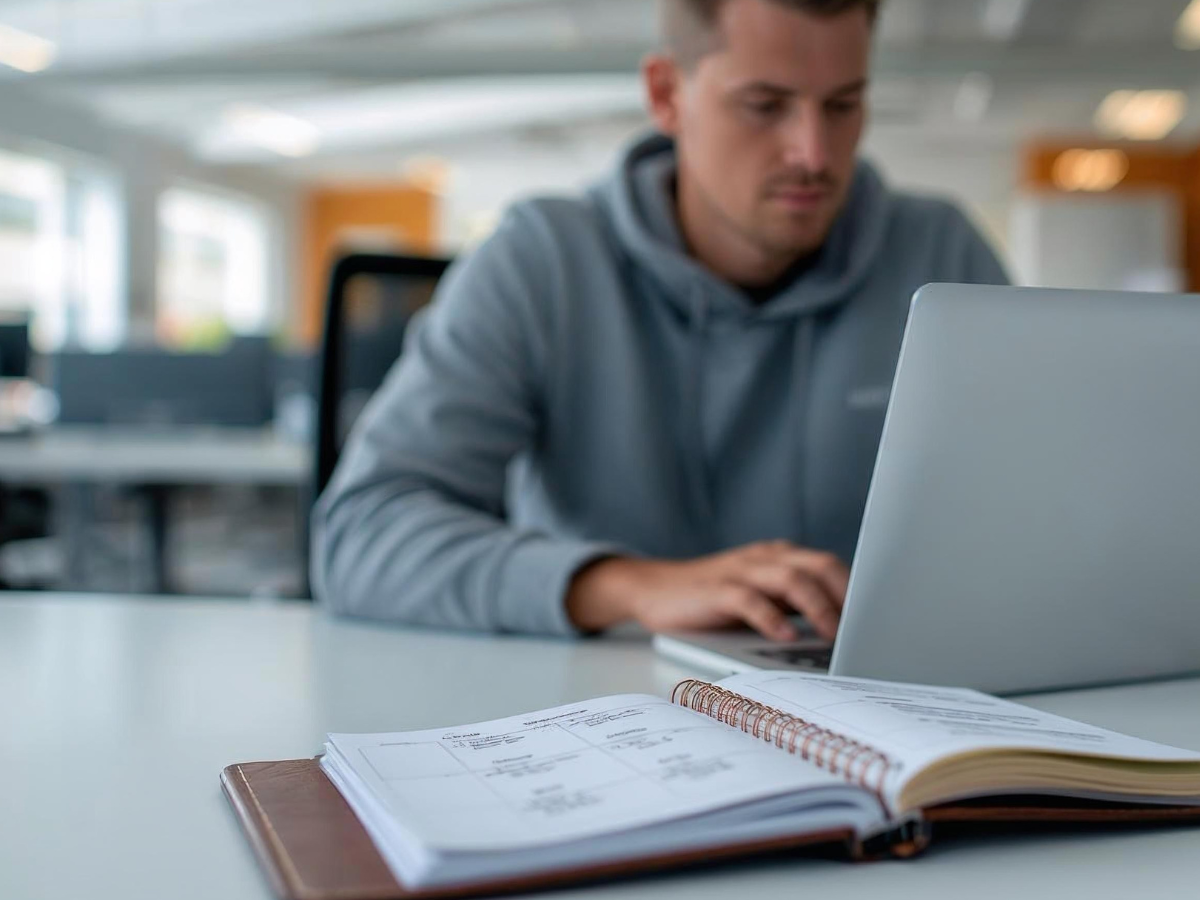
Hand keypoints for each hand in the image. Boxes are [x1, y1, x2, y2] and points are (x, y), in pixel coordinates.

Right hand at [566, 541, 847, 640]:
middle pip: (819, 566)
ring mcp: (740, 572)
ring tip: (833, 635)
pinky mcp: (716, 590)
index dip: (858, 590)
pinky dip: (772, 618)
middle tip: (863, 629)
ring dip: (817, 607)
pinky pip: (750, 600)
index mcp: (780, 558)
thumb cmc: (713, 600)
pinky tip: (786, 637)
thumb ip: (795, 606)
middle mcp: (765, 558)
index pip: (831, 566)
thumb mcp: (762, 599)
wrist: (654, 590)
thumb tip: (844, 635)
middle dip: (846, 597)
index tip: (879, 620)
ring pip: (790, 579)